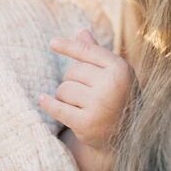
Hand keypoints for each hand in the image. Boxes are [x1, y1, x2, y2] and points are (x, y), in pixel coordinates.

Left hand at [40, 29, 134, 149]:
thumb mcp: (114, 74)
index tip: (52, 43)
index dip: (69, 46)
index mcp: (120, 68)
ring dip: (65, 96)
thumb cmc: (119, 97)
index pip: (87, 52)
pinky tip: (42, 100)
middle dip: (73, 80)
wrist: (127, 137)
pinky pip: (57, 108)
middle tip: (86, 93)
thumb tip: (81, 32)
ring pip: (64, 89)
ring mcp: (99, 105)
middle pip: (72, 72)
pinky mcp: (86, 123)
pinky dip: (48, 104)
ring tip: (80, 105)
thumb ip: (97, 54)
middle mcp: (111, 85)